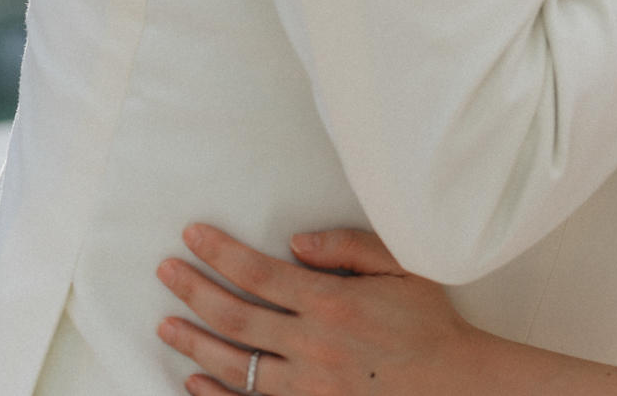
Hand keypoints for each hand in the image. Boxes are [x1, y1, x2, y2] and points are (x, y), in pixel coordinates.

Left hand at [157, 225, 483, 395]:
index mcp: (332, 303)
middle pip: (234, 316)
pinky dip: (214, 394)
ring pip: (232, 364)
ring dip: (194, 342)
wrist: (451, 383)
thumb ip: (349, 247)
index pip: (258, 274)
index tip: (192, 236)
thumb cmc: (426, 321)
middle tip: (165, 271)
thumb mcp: (402, 266)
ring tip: (166, 325)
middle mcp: (311, 345)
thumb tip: (295, 242)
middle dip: (192, 291)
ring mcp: (306, 385)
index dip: (220, 253)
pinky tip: (192, 379)